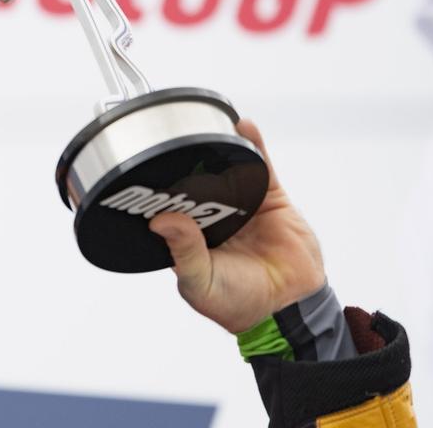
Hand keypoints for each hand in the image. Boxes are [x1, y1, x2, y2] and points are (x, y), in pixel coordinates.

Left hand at [149, 120, 324, 333]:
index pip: (169, 204)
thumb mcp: (200, 282)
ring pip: (225, 169)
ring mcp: (241, 204)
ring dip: (216, 147)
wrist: (289, 308)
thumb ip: (183, 252)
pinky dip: (253, 146)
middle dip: (183, 161)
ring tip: (200, 123)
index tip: (143, 167)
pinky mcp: (269, 198)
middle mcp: (211, 215)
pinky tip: (243, 127)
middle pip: (195, 180)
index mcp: (188, 235)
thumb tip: (161, 221)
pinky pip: (260, 167)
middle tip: (167, 137)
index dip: (157, 187)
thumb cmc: (238, 302)